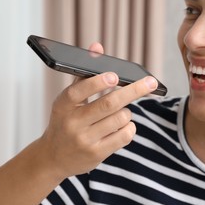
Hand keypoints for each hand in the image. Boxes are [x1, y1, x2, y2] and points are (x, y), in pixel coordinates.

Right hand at [38, 43, 157, 177]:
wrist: (53, 157)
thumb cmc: (65, 122)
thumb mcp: (68, 101)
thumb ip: (84, 75)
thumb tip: (98, 46)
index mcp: (63, 105)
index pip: (78, 90)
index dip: (98, 82)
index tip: (115, 76)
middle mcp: (72, 123)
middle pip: (109, 104)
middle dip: (133, 90)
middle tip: (150, 82)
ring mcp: (85, 140)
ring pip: (121, 119)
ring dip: (128, 112)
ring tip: (121, 112)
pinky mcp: (97, 154)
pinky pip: (124, 136)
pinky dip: (130, 127)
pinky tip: (123, 125)